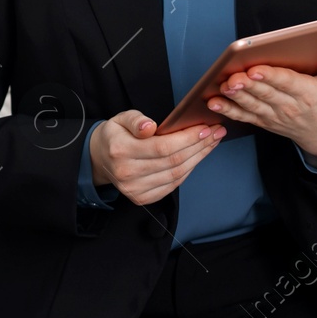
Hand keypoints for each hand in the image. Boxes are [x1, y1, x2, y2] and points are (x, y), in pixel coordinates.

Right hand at [89, 110, 226, 205]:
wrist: (99, 159)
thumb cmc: (115, 136)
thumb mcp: (120, 119)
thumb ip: (136, 120)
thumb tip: (149, 126)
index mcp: (120, 150)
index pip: (162, 147)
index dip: (187, 139)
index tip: (206, 128)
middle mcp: (127, 173)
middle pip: (173, 161)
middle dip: (199, 146)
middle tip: (216, 133)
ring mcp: (134, 189)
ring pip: (176, 175)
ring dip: (198, 158)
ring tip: (211, 143)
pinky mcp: (141, 198)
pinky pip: (172, 185)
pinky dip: (188, 171)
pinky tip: (196, 157)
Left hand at [209, 43, 316, 162]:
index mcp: (308, 94)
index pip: (287, 83)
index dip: (270, 77)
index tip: (255, 69)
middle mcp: (289, 106)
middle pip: (265, 94)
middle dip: (247, 86)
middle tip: (232, 77)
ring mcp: (275, 116)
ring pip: (252, 106)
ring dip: (235, 97)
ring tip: (222, 87)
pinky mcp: (265, 122)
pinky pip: (245, 116)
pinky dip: (229, 110)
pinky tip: (215, 102)